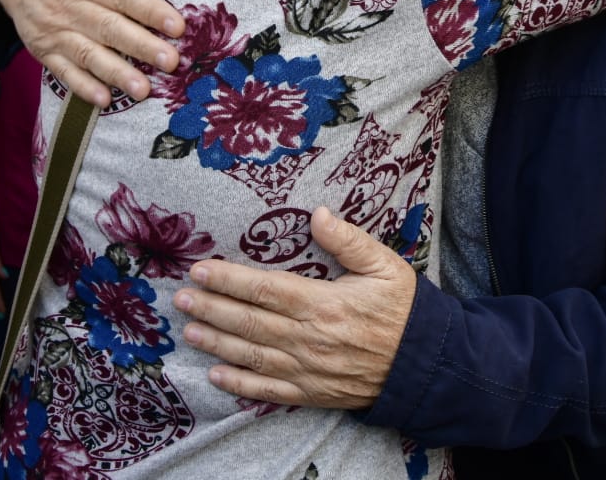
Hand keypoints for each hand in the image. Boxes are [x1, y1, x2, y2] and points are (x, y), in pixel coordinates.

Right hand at [0, 0, 182, 105]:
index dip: (150, 10)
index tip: (177, 26)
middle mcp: (69, 4)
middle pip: (110, 28)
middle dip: (141, 47)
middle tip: (171, 62)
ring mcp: (55, 29)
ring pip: (89, 54)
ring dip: (116, 73)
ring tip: (143, 89)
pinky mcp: (44, 48)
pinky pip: (63, 71)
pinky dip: (83, 86)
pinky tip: (105, 100)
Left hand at [173, 207, 415, 408]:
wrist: (425, 365)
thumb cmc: (403, 310)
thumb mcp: (384, 265)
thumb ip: (349, 240)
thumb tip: (317, 213)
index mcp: (324, 304)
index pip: (265, 289)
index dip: (228, 280)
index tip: (200, 270)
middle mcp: (309, 338)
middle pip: (249, 321)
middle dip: (211, 308)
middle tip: (180, 299)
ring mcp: (308, 369)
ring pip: (251, 354)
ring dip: (216, 342)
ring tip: (188, 330)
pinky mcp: (312, 392)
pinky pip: (268, 390)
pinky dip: (239, 384)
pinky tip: (215, 374)